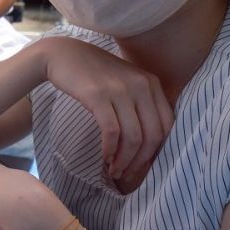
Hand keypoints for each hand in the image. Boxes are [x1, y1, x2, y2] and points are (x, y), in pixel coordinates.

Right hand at [39, 37, 173, 190]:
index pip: (167, 125)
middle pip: (152, 135)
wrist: (62, 54)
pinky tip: (104, 157)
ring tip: (114, 171)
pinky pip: (111, 131)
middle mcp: (141, 85)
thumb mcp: (125, 81)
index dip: (157, 151)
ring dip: (124, 160)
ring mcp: (120, 89)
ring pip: (133, 137)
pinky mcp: (98, 95)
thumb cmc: (93, 73)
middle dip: (141, 161)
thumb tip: (149, 141)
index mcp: (151, 83)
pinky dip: (109, 150)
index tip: (142, 164)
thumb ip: (141, 101)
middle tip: (127, 174)